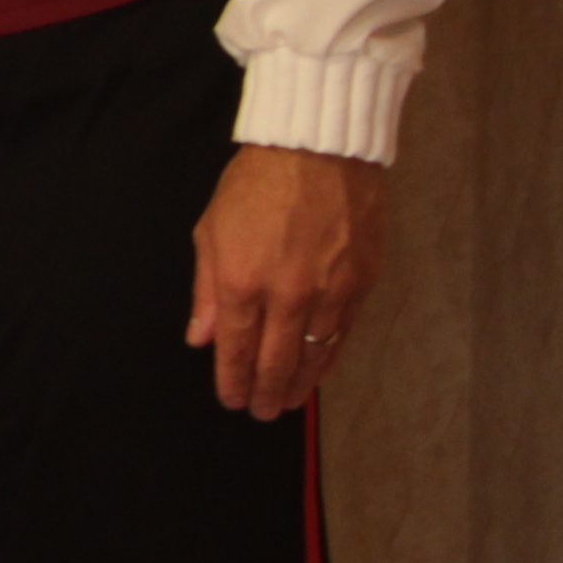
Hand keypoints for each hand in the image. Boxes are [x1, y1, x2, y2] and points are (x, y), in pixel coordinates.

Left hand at [190, 145, 390, 420]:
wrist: (318, 150)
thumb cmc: (256, 185)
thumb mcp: (211, 231)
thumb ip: (207, 291)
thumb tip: (200, 338)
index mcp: (243, 283)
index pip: (236, 350)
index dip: (232, 381)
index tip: (231, 400)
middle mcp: (288, 297)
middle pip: (275, 362)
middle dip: (264, 393)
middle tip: (260, 412)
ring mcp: (330, 293)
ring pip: (313, 356)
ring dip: (299, 384)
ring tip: (287, 402)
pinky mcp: (361, 284)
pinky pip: (342, 335)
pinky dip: (329, 358)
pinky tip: (319, 370)